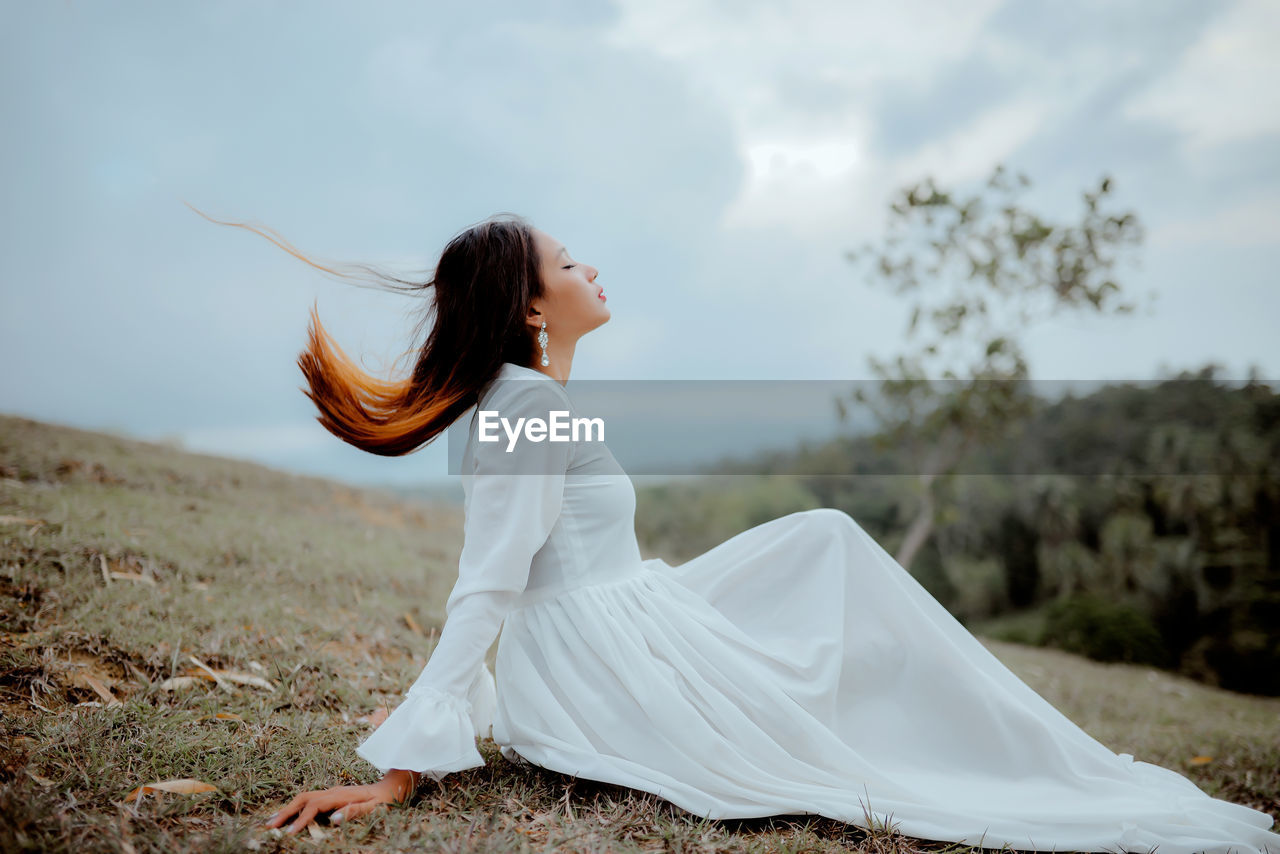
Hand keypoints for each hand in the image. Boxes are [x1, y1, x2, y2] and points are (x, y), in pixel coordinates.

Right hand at [262, 769, 417, 833]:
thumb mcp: (374, 808)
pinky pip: (310, 800)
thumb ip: (354, 812)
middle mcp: (333, 791)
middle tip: (268, 826)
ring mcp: (332, 792)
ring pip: (304, 797)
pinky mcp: (332, 795)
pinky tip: (289, 816)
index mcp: (341, 795)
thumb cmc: (386, 799)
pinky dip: (296, 807)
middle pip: (303, 798)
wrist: (393, 785)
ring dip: (287, 808)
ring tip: (272, 821)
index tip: (288, 833)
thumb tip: (333, 819)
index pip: (314, 806)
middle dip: (285, 812)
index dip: (300, 820)